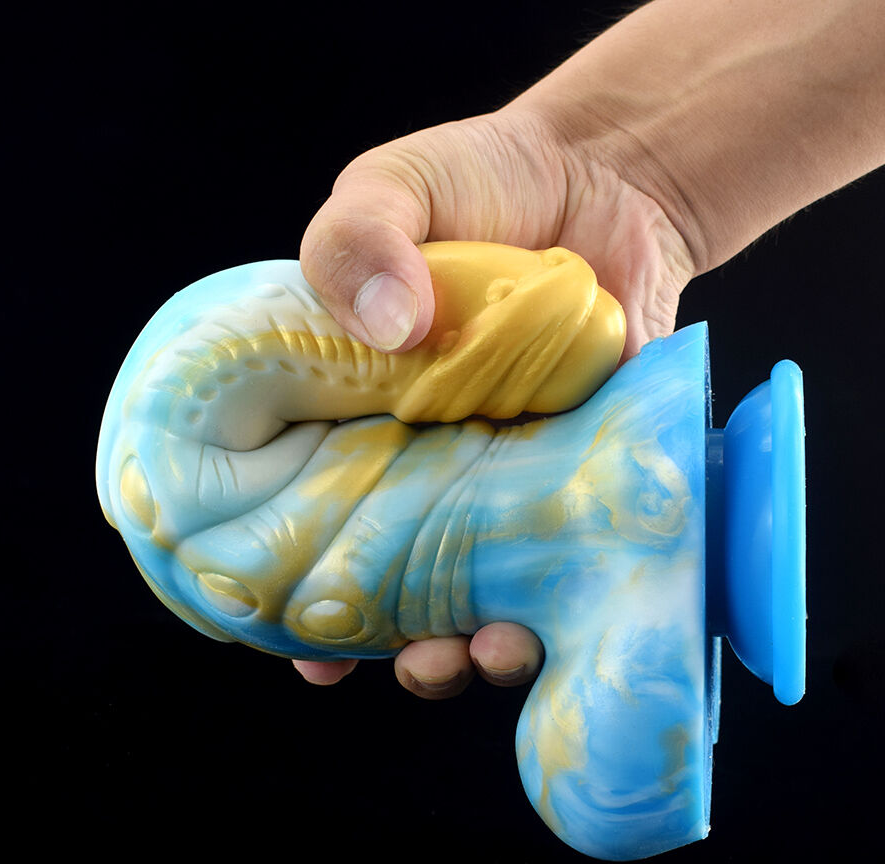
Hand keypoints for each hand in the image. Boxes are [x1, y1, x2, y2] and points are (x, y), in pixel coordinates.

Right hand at [295, 105, 695, 696]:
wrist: (606, 183)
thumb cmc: (479, 184)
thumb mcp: (394, 189)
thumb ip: (360, 241)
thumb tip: (390, 328)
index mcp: (358, 418)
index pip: (305, 518)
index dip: (287, 585)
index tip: (279, 636)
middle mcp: (428, 465)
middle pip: (395, 579)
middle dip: (389, 641)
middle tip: (397, 659)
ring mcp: (509, 479)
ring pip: (484, 591)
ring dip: (476, 645)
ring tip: (479, 653)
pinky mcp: (589, 475)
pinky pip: (574, 561)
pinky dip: (564, 602)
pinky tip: (553, 619)